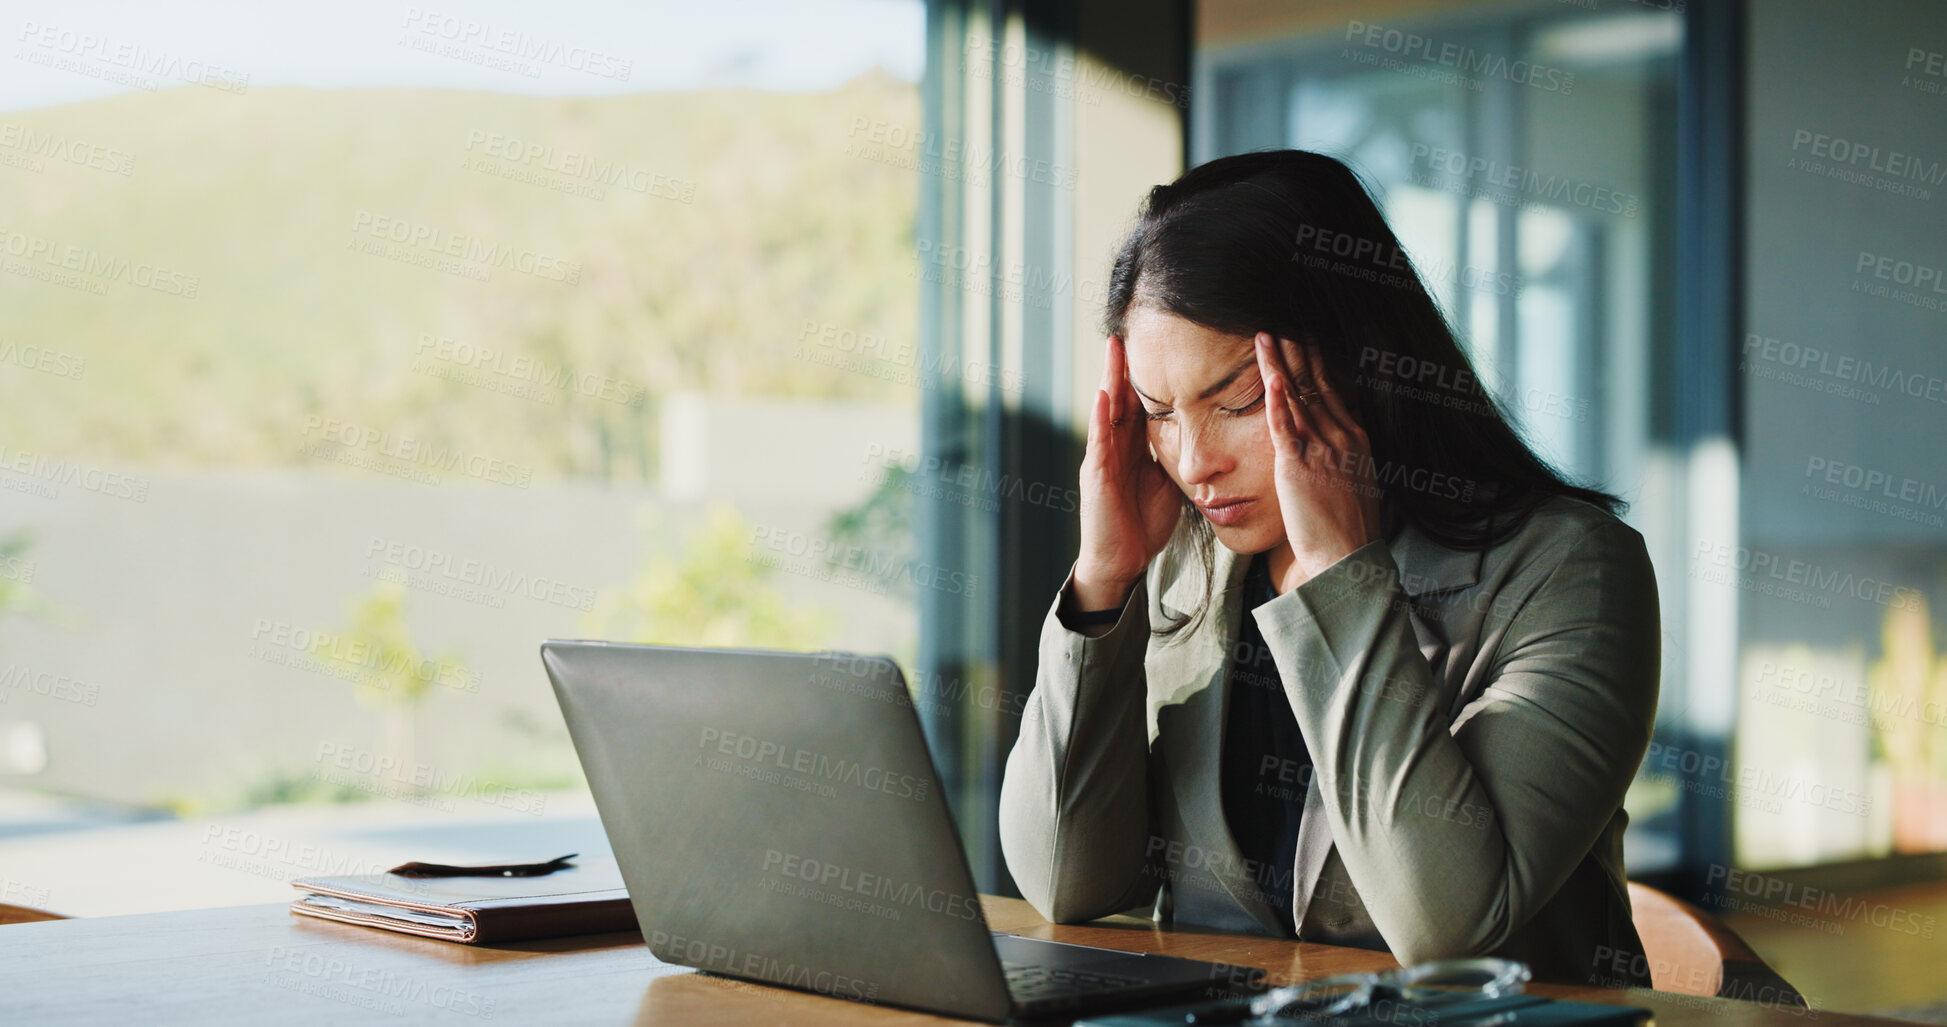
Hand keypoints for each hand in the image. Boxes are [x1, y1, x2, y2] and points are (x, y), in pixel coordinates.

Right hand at [1074, 334, 1180, 609]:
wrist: (1123, 561)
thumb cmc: (1143, 524)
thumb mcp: (1167, 482)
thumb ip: (1175, 456)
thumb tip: (1201, 436)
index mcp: (1132, 448)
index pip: (1139, 402)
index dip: (1145, 375)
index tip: (1155, 345)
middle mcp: (1114, 447)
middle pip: (1120, 396)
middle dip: (1123, 365)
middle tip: (1128, 330)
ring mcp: (1102, 458)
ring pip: (1106, 409)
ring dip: (1109, 378)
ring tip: (1113, 348)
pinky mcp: (1096, 476)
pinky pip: (1099, 440)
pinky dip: (1099, 415)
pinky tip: (1103, 393)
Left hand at [1254, 333, 1381, 592]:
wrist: (1347, 558)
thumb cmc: (1347, 530)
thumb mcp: (1354, 483)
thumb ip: (1343, 457)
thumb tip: (1334, 444)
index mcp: (1355, 439)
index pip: (1330, 390)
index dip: (1314, 362)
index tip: (1303, 337)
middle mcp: (1341, 437)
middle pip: (1314, 384)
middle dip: (1297, 351)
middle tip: (1282, 320)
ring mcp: (1322, 449)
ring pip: (1297, 396)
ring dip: (1280, 363)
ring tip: (1265, 334)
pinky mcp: (1298, 466)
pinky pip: (1285, 424)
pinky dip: (1276, 396)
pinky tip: (1269, 373)